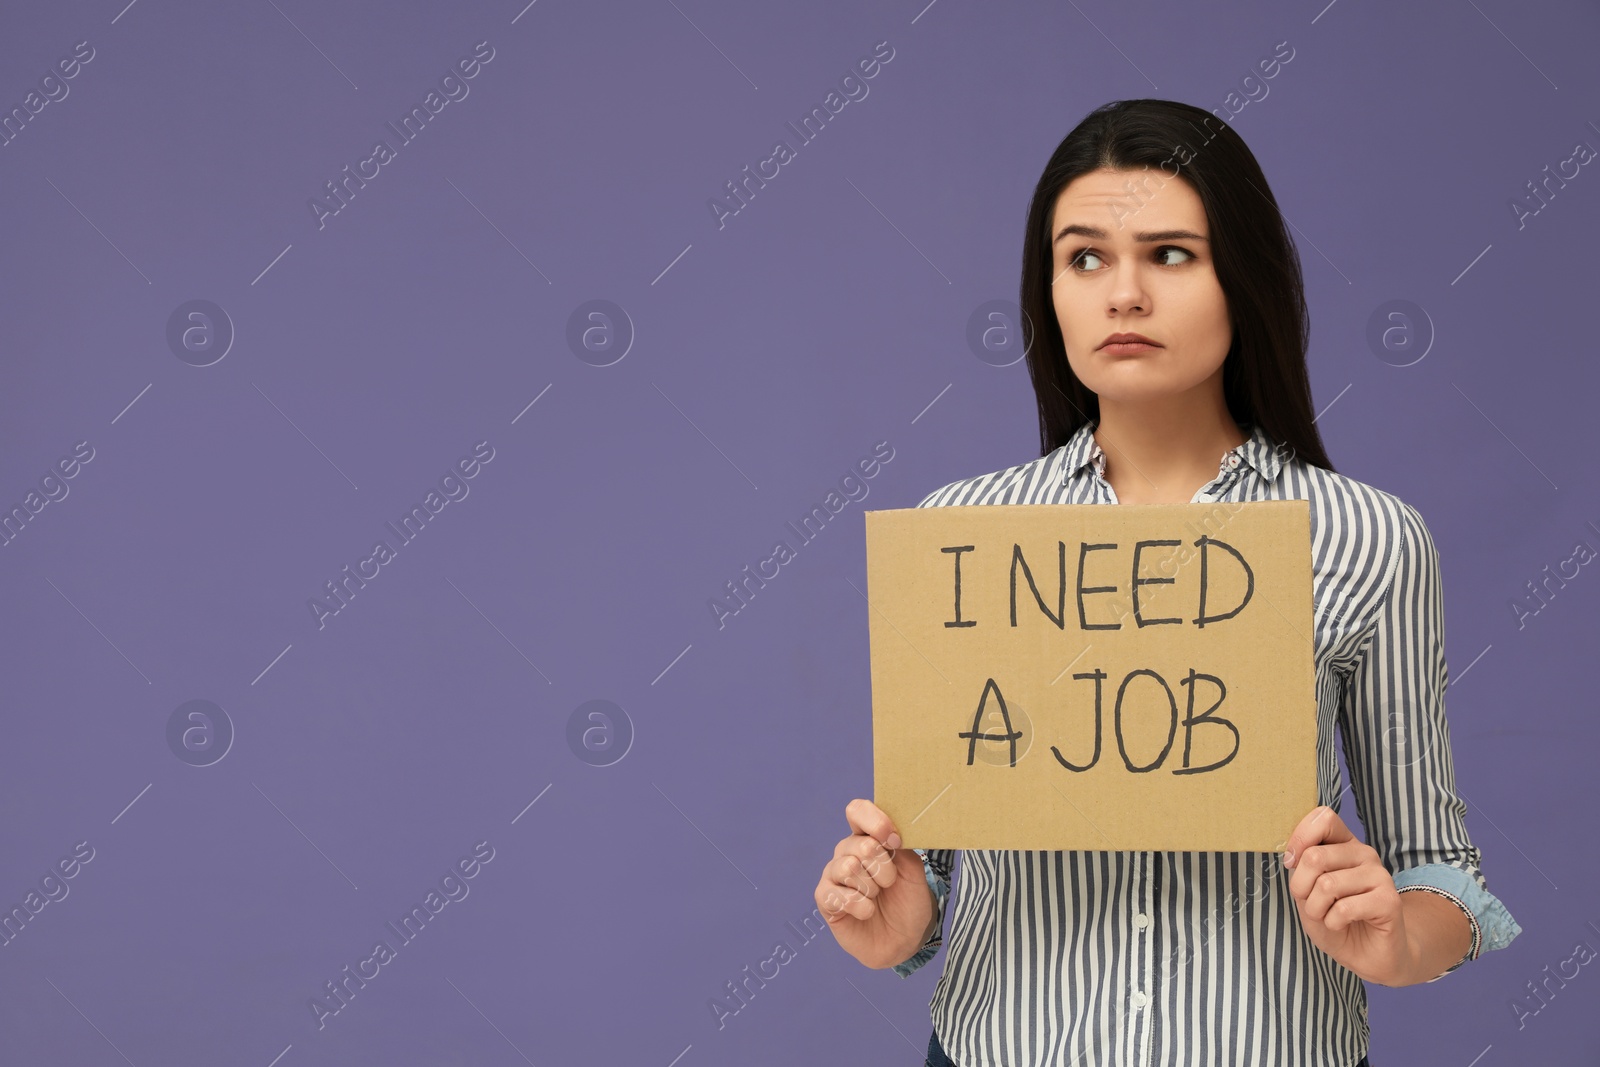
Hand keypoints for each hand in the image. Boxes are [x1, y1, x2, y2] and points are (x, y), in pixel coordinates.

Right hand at [814, 799, 935, 969]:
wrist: (904, 940)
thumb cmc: (908, 901)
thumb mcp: (914, 872)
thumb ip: (903, 848)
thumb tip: (891, 834)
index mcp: (867, 837)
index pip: (857, 810)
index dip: (875, 821)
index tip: (894, 841)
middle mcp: (847, 851)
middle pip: (860, 843)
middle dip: (884, 868)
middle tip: (890, 883)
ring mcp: (833, 874)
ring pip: (848, 867)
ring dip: (872, 887)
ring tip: (876, 898)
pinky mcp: (825, 899)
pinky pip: (838, 894)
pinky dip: (860, 906)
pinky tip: (867, 912)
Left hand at [1282, 805, 1411, 985]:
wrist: (1368, 955)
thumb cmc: (1335, 919)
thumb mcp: (1307, 891)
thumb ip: (1301, 868)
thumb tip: (1294, 855)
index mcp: (1344, 844)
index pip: (1323, 817)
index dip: (1299, 838)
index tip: (1291, 863)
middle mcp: (1364, 854)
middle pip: (1315, 856)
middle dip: (1301, 888)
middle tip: (1311, 904)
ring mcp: (1380, 876)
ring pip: (1326, 885)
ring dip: (1316, 909)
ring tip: (1328, 917)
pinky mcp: (1389, 901)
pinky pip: (1344, 908)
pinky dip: (1332, 922)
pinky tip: (1342, 924)